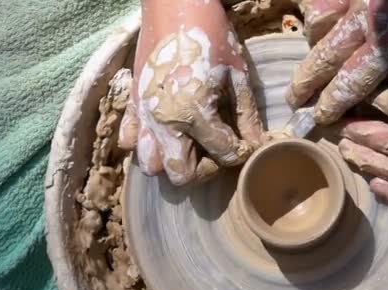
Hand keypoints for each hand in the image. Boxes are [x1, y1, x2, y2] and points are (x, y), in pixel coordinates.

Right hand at [119, 0, 264, 184]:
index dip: (241, 152)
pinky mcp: (132, 106)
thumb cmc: (210, 35)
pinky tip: (166, 129)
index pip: (225, 154)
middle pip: (181, 175)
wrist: (173, 5)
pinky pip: (130, 141)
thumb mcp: (237, 75)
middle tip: (217, 149)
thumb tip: (257, 144)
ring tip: (191, 141)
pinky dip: (146, 144)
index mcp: (193, 112)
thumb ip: (247, 116)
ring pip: (153, 165)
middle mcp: (164, 122)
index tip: (246, 143)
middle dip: (204, 170)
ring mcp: (144, 116)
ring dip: (174, 160)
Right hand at [288, 0, 387, 123]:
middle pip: (324, 58)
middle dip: (306, 83)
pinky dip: (320, 13)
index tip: (322, 117)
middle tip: (294, 101)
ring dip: (312, 46)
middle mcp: (365, 21)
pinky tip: (323, 22)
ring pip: (319, 25)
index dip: (334, 103)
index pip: (352, 81)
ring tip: (309, 61)